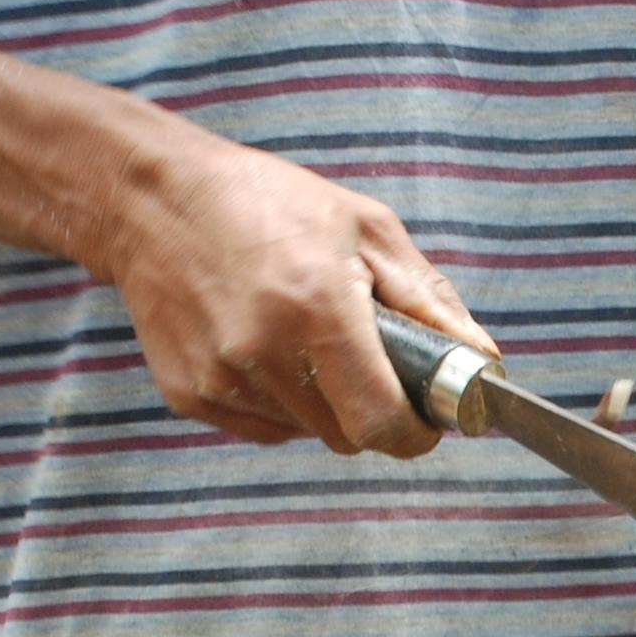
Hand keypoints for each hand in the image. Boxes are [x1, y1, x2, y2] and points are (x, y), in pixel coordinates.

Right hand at [97, 131, 496, 457]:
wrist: (153, 199)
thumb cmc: (268, 203)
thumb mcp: (366, 230)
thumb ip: (430, 301)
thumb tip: (482, 360)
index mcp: (318, 310)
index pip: (382, 423)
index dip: (416, 432)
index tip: (427, 418)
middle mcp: (264, 354)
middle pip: (349, 437)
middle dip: (372, 411)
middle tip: (367, 361)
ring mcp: (221, 380)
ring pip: (306, 433)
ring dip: (323, 403)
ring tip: (304, 336)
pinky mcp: (189, 394)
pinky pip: (263, 426)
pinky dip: (279, 401)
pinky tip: (264, 344)